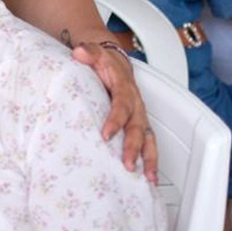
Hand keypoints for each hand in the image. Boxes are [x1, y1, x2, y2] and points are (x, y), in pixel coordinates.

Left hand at [72, 42, 158, 183]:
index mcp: (125, 89)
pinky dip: (151, 161)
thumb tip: (80, 52)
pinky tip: (149, 178)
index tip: (106, 134)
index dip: (116, 120)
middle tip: (128, 163)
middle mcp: (136, 105)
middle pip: (138, 127)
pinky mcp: (139, 126)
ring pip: (149, 139)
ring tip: (148, 178)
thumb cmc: (104, 63)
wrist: (115, 64)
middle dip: (135, 147)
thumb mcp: (95, 53)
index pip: (122, 105)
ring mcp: (140, 117)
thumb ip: (88, 52)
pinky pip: (149, 144)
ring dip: (149, 159)